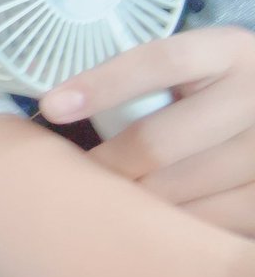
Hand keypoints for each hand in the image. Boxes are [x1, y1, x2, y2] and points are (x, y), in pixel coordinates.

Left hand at [41, 26, 254, 236]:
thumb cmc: (217, 95)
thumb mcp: (196, 71)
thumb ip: (147, 82)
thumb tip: (60, 107)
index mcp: (226, 52)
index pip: (158, 62)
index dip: (101, 85)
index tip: (50, 106)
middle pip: (157, 141)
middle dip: (105, 165)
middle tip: (73, 178)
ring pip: (175, 188)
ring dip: (131, 199)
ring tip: (104, 202)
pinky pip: (204, 221)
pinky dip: (168, 224)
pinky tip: (151, 220)